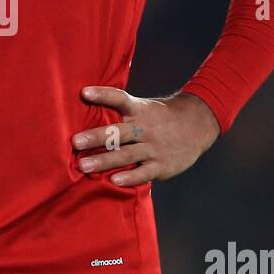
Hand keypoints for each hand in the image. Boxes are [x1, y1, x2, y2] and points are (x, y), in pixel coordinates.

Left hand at [71, 88, 219, 187]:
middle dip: (95, 137)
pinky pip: (144, 172)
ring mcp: (154, 147)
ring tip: (83, 166)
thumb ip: (122, 112)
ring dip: (104, 161)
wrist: (198, 124)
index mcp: (140, 110)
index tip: (84, 93)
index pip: (120, 99)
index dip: (103, 95)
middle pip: (118, 132)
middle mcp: (145, 128)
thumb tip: (88, 108)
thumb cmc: (162, 117)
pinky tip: (114, 181)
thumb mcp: (146, 108)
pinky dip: (130, 177)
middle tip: (75, 142)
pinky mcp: (162, 165)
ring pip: (126, 154)